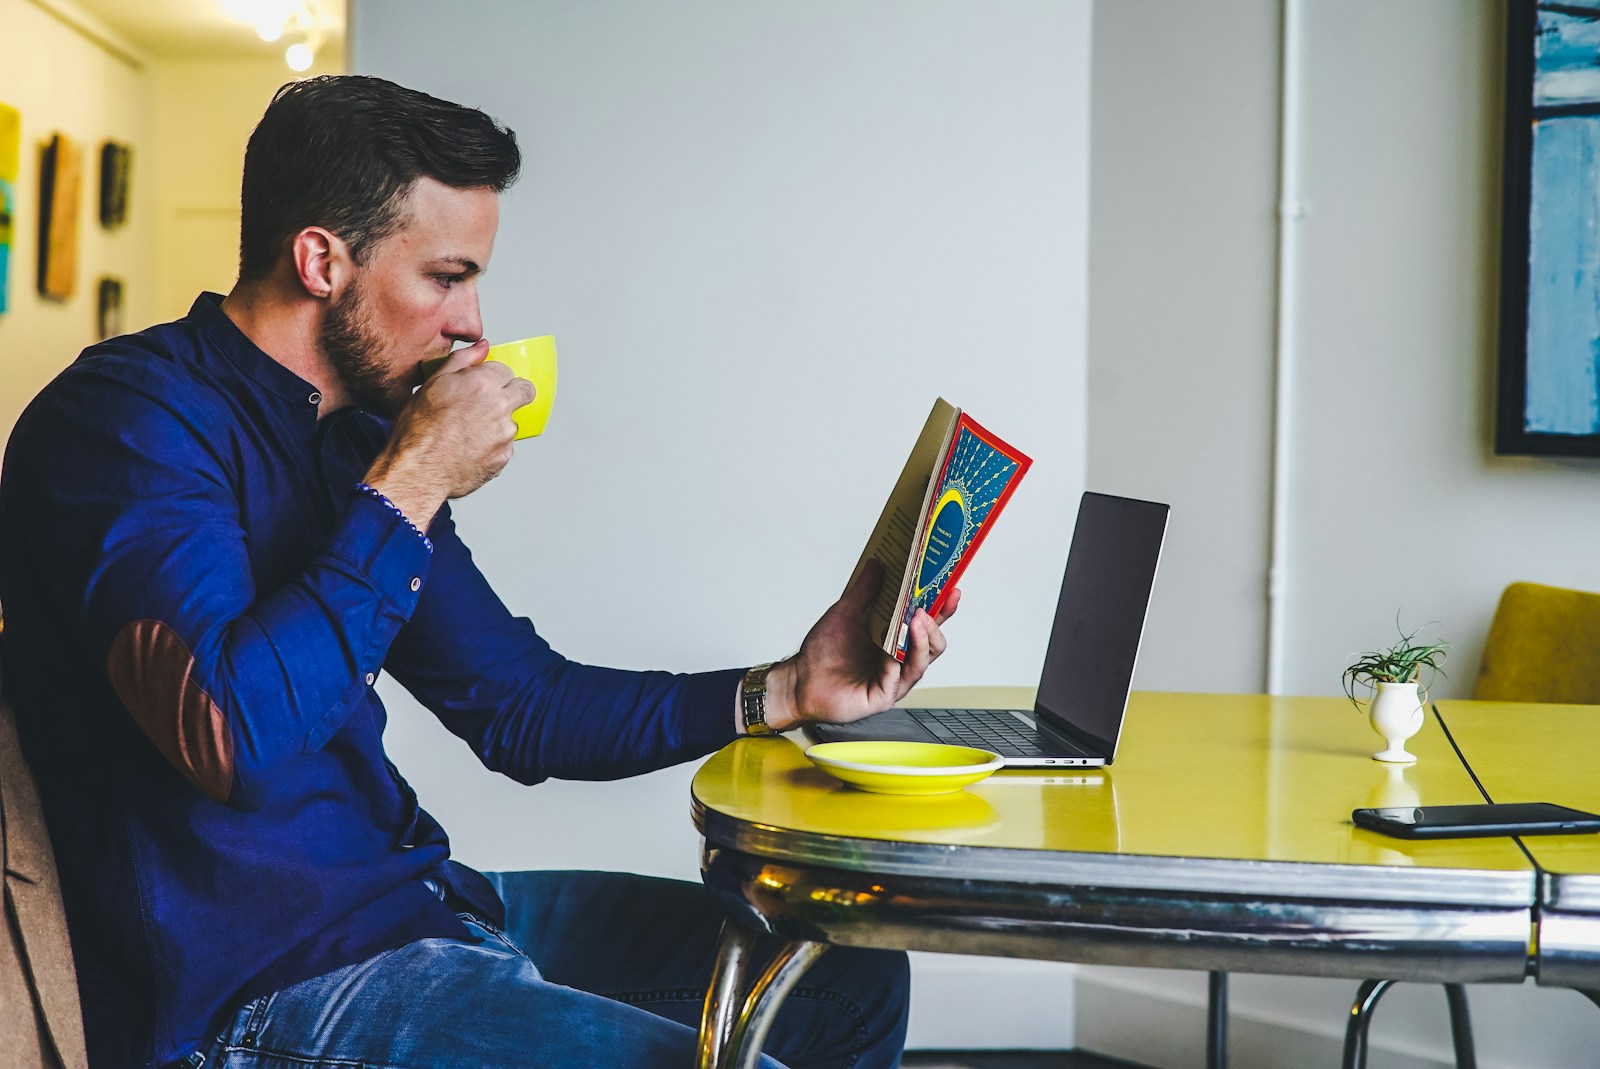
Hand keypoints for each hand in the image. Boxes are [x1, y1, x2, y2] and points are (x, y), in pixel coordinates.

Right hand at [361, 340, 535, 526]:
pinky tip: (469, 449)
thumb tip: (482, 347)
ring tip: (468, 432)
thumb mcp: (432, 384)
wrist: (418, 471)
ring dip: (498, 423)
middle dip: (513, 393)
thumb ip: (462, 361)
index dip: (494, 377)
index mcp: (483, 384)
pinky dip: (492, 446)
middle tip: (493, 403)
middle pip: (525, 391)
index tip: (485, 385)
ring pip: (512, 421)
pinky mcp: (504, 457)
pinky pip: (504, 446)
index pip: (507, 370)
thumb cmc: (418, 430)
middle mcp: (500, 407)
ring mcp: (505, 434)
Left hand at [761, 559, 959, 731]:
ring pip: (922, 662)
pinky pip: (897, 678)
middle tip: (926, 607)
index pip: (927, 624)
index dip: (943, 609)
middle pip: (934, 644)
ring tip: (915, 620)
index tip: (952, 590)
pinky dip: (897, 661)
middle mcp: (900, 661)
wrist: (800, 679)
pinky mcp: (882, 696)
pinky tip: (892, 649)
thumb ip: (864, 591)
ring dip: (921, 640)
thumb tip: (878, 564)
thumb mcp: (845, 612)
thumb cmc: (823, 652)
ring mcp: (894, 680)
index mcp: (896, 641)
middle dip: (935, 624)